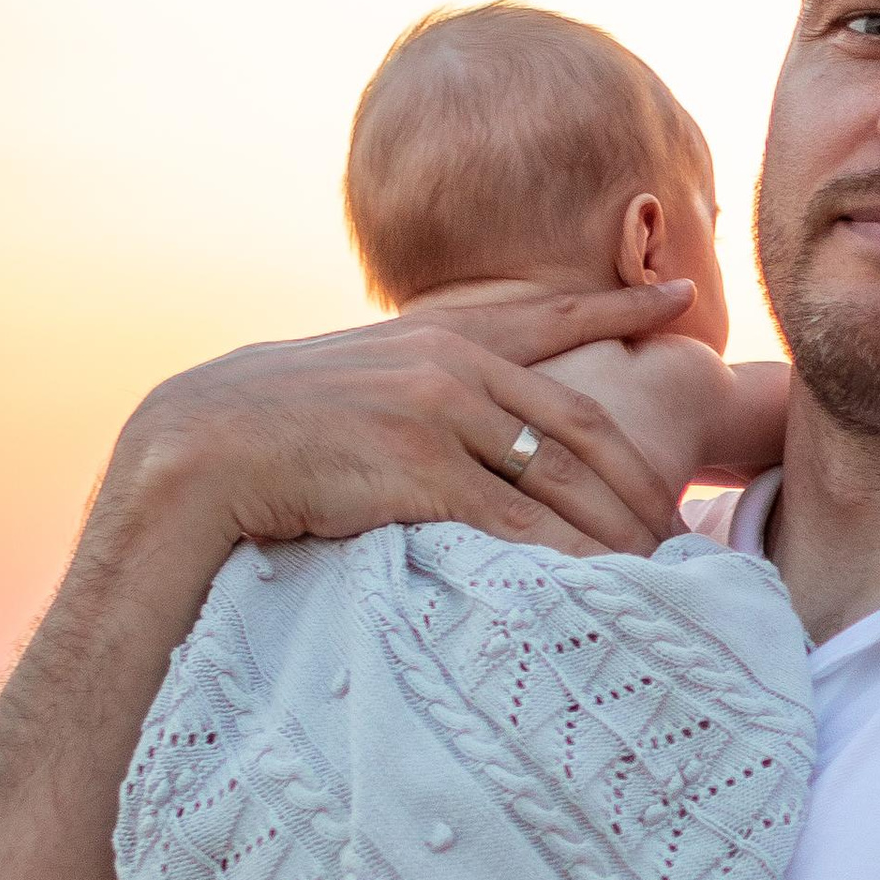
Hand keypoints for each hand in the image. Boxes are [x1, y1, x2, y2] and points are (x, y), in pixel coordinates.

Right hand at [111, 287, 697, 565]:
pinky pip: (521, 523)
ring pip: (562, 478)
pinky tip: (606, 581)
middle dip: (642, 474)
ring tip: (662, 565)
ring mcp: (437, 416)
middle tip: (685, 518)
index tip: (684, 297)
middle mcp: (449, 367)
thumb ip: (406, 386)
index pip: (550, 317)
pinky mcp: (420, 473)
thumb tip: (444, 415)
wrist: (194, 449)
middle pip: (581, 423)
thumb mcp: (346, 382)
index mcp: (434, 338)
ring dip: (619, 527)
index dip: (621, 310)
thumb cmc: (261, 431)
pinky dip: (572, 557)